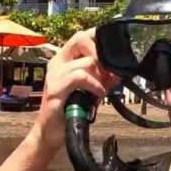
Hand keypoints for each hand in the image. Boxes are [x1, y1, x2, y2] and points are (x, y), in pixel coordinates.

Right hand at [34, 29, 117, 146]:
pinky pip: (79, 77)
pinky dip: (93, 85)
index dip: (98, 37)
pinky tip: (98, 94)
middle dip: (100, 53)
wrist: (51, 134)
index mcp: (64, 60)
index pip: (81, 36)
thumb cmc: (70, 112)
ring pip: (86, 62)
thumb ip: (103, 80)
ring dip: (100, 76)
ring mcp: (54, 75)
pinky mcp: (54, 89)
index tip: (113, 50)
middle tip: (107, 72)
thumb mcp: (91, 92)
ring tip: (101, 90)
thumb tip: (119, 72)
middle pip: (80, 39)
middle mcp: (57, 63)